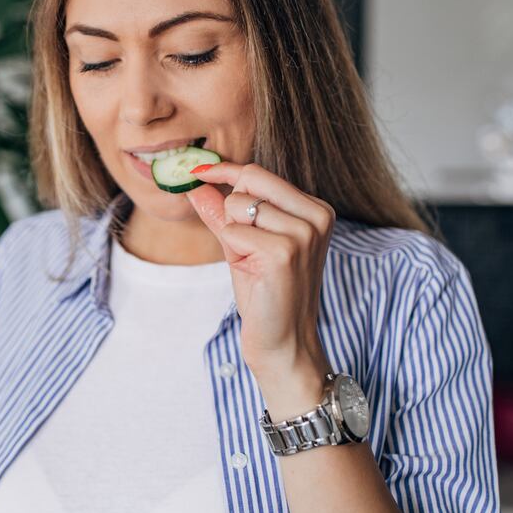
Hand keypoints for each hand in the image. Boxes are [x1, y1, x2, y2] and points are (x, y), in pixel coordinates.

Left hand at [184, 160, 335, 383]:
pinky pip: (232, 232)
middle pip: (250, 180)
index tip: (199, 170)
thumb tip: (197, 184)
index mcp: (315, 209)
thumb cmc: (266, 295)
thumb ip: (223, 212)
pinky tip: (253, 273)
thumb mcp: (244, 245)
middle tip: (242, 245)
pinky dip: (232, 253)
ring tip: (252, 263)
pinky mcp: (283, 252)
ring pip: (237, 205)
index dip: (225, 171)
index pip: (260, 173)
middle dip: (231, 209)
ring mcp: (302, 233)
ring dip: (232, 236)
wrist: (284, 342)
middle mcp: (315, 215)